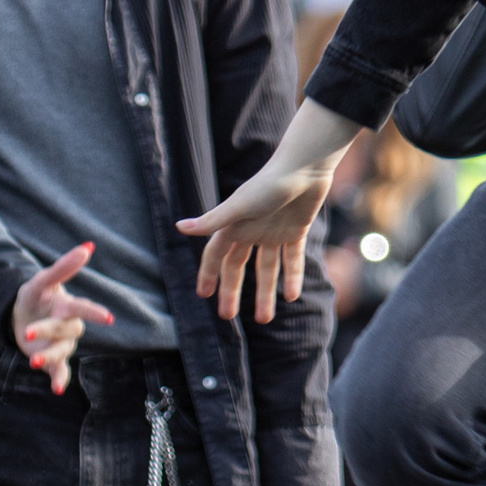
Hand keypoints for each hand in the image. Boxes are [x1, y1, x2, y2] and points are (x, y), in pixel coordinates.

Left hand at [11, 241, 114, 390]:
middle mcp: (69, 326)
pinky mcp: (52, 360)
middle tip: (30, 332)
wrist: (19, 316)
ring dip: (49, 357)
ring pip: (62, 352)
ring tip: (33, 362)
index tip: (108, 319)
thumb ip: (64, 268)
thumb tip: (88, 247)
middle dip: (49, 331)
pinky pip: (61, 371)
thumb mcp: (42, 281)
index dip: (94, 312)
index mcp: (67, 306)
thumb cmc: (35, 296)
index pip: (82, 308)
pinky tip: (57, 390)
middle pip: (65, 330)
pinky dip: (60, 380)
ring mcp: (61, 344)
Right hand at [178, 101, 358, 323]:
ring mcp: (274, 231)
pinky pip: (292, 258)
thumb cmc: (269, 184)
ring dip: (265, 292)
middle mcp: (251, 230)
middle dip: (232, 290)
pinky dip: (292, 276)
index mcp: (234, 225)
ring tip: (265, 318)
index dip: (208, 273)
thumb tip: (179, 228)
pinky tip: (291, 296)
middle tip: (227, 316)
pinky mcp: (296, 230)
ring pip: (267, 268)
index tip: (203, 295)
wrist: (305, 167)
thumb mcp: (239, 206)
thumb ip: (213, 221)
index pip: (216, 254)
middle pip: (238, 266)